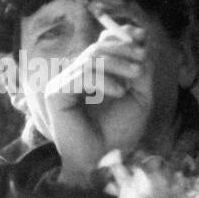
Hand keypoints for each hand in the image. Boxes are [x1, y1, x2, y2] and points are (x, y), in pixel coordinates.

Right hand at [46, 18, 152, 185]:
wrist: (104, 161)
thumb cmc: (119, 133)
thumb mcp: (140, 95)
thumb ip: (140, 68)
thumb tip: (139, 36)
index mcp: (91, 76)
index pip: (101, 43)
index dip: (121, 36)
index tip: (142, 38)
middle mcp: (74, 77)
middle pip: (98, 47)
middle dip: (125, 50)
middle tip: (143, 64)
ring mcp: (62, 84)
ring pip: (91, 58)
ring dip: (119, 64)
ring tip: (135, 79)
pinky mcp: (55, 94)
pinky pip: (82, 75)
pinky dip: (105, 80)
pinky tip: (118, 92)